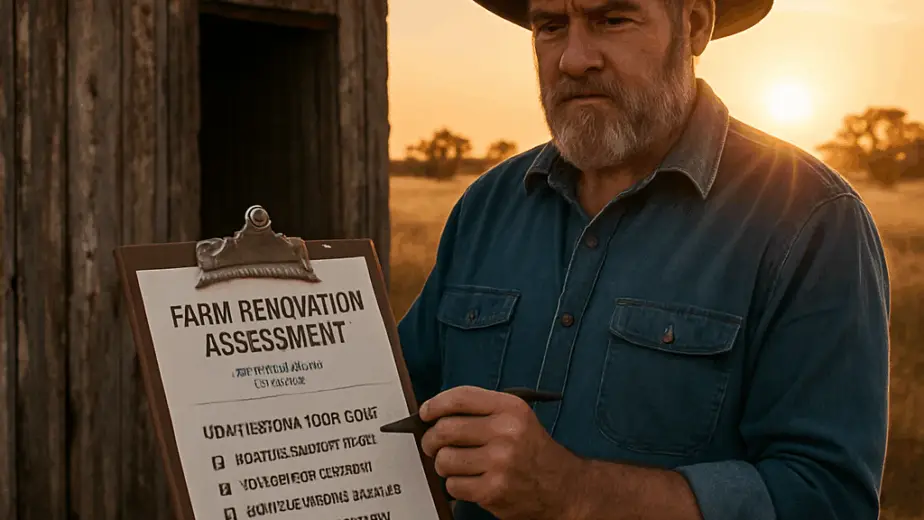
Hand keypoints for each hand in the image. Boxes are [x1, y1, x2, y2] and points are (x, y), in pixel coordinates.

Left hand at [418, 385, 583, 519]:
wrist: (562, 488)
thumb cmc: (532, 451)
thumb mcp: (517, 418)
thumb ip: (481, 411)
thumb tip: (435, 415)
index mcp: (510, 408)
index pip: (460, 398)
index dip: (435, 405)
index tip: (425, 413)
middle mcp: (506, 432)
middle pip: (445, 429)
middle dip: (431, 439)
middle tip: (433, 445)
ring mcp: (500, 462)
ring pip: (445, 459)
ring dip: (444, 465)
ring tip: (458, 466)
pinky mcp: (493, 490)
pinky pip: (453, 485)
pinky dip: (456, 486)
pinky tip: (471, 482)